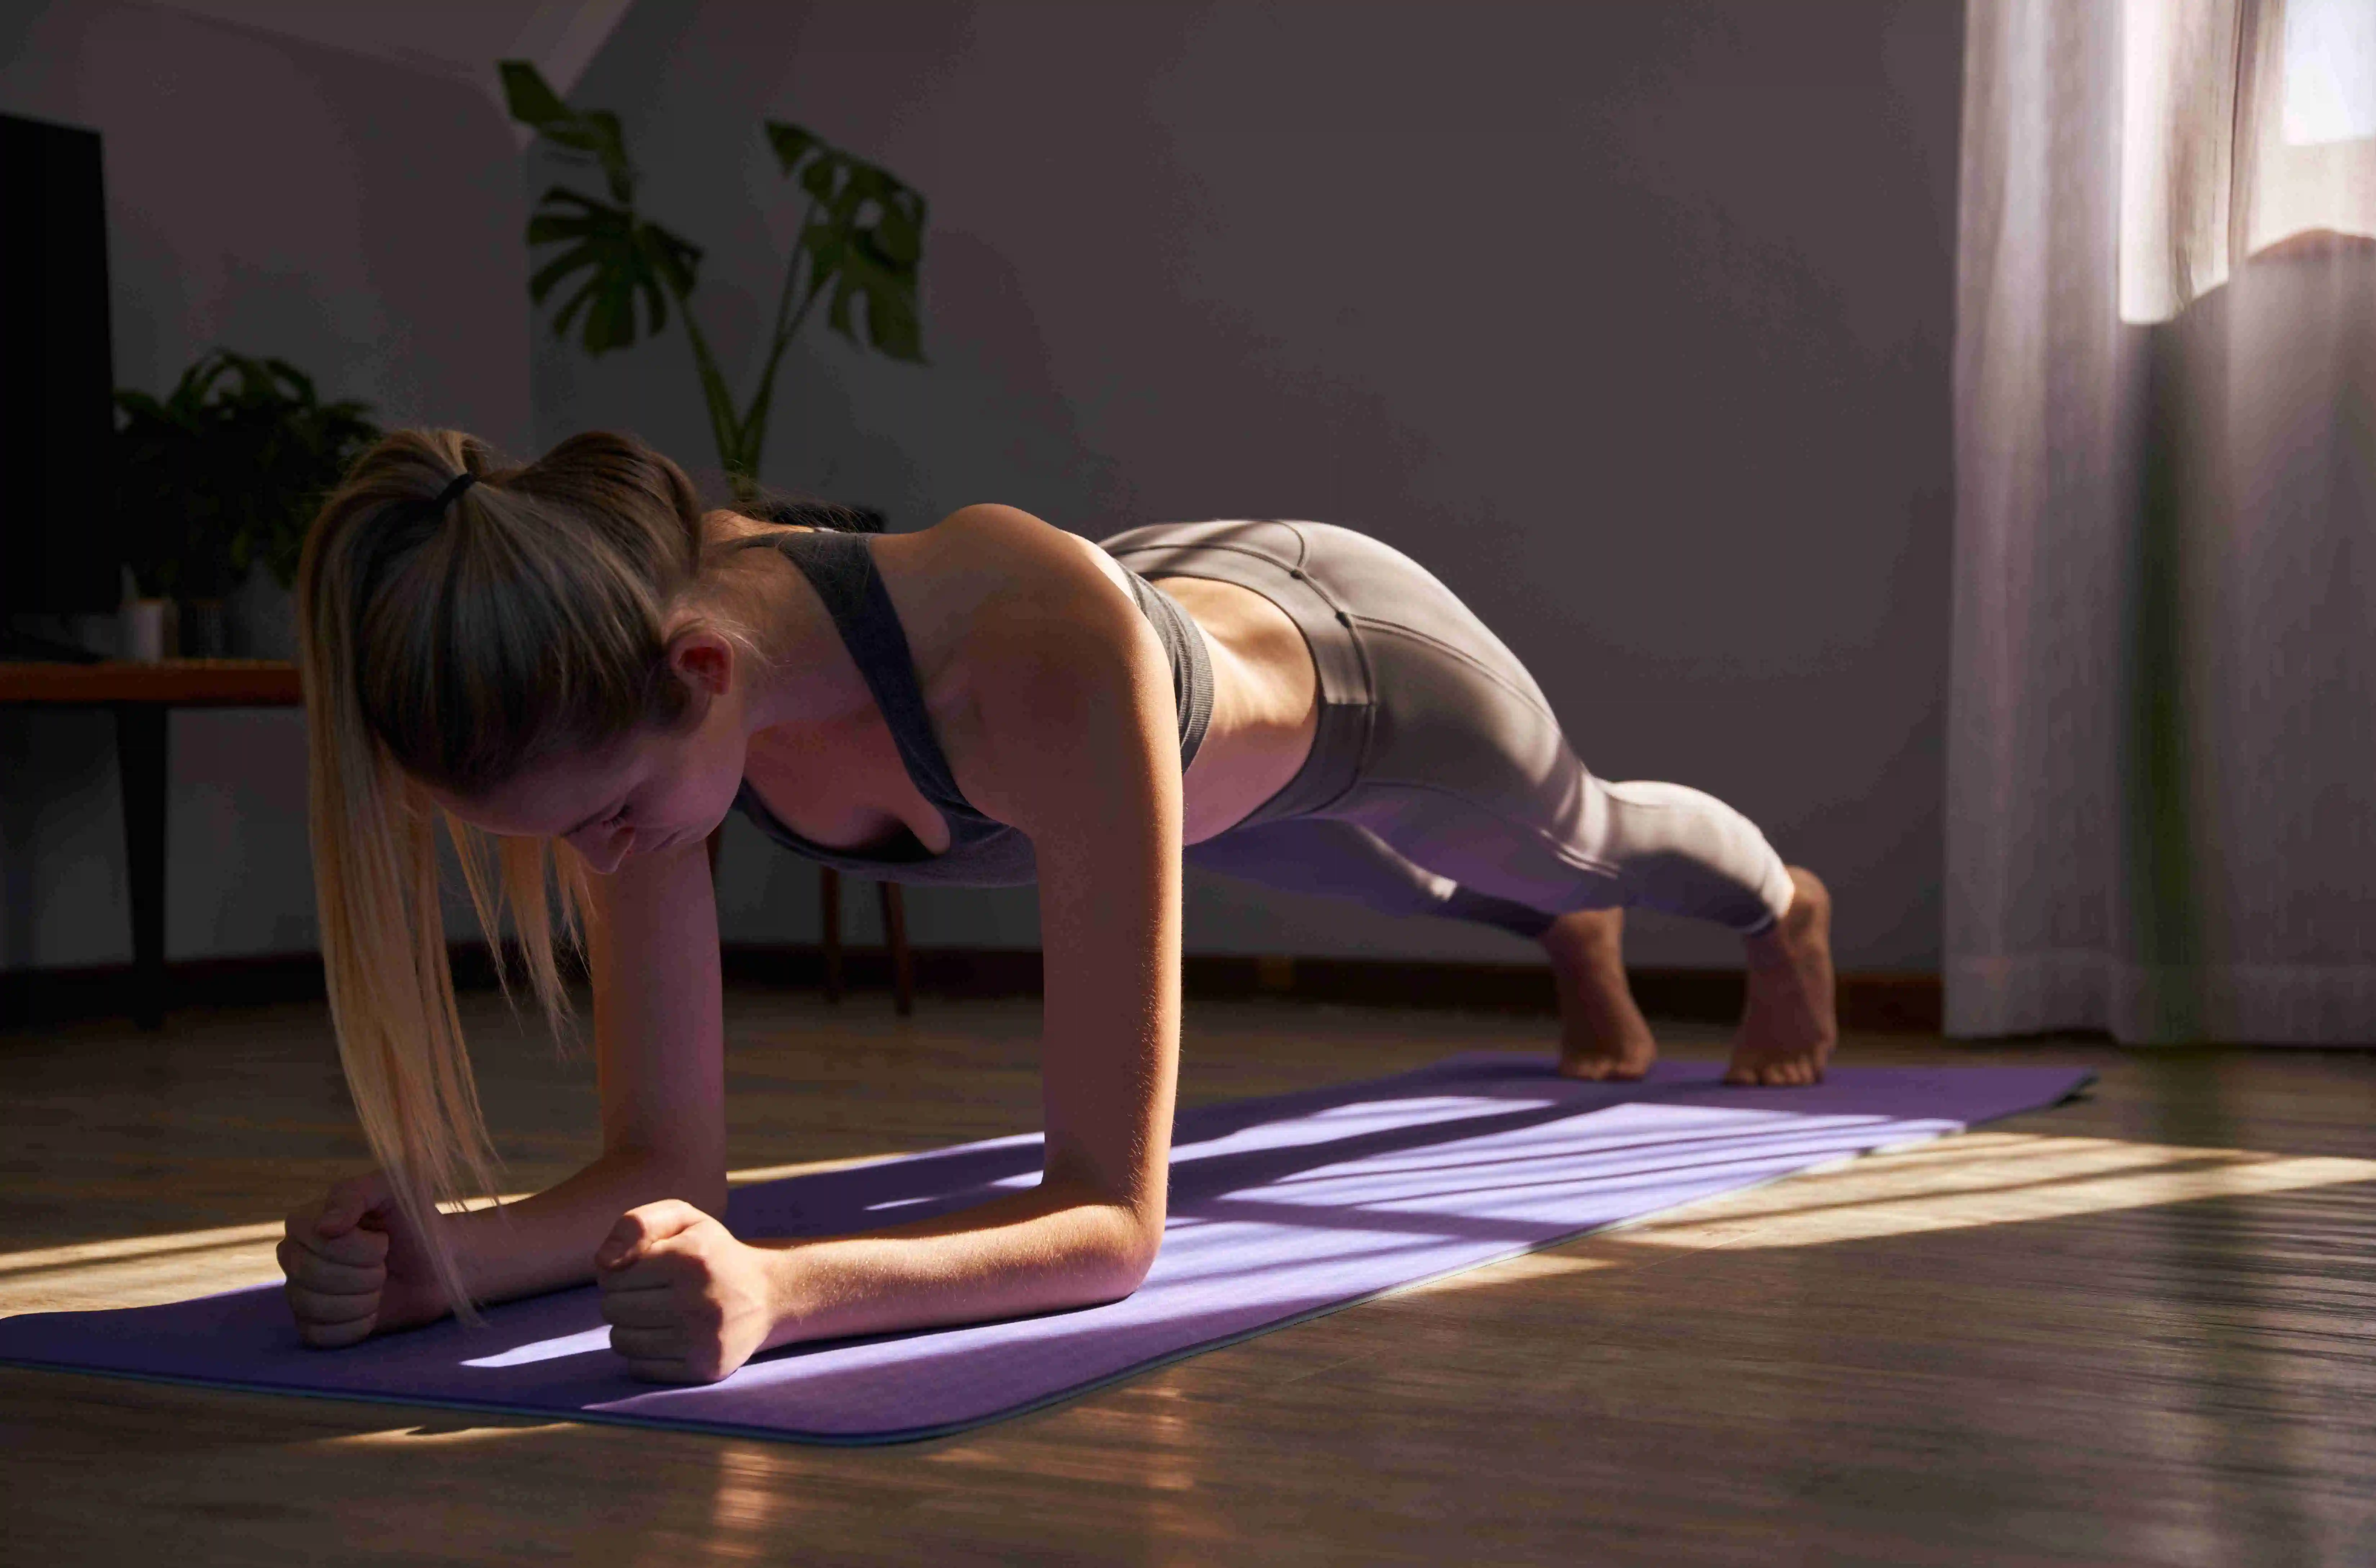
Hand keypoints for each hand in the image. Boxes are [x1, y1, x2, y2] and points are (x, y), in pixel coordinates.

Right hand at [277, 1171, 449, 1347]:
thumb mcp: (395, 1190)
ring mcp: (300, 1292)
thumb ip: (356, 1194)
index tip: (382, 1242)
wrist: (442, 1266)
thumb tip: (324, 1226)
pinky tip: (372, 1312)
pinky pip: (318, 1334)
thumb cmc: (417, 1223)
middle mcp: (296, 1256)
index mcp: (308, 1221)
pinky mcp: (313, 1325)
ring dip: (361, 1300)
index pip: (306, 1234)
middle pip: (307, 1272)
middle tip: (384, 1267)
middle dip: (360, 1273)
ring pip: (310, 1304)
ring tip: (379, 1287)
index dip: (349, 1245)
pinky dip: (355, 1326)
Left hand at [595, 1200, 778, 1383]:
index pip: (612, 1276)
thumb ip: (637, 1224)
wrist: (769, 1295)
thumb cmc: (713, 1253)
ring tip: (655, 1315)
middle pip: (613, 1309)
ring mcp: (703, 1338)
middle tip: (649, 1293)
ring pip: (622, 1341)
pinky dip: (644, 1354)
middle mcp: (699, 1299)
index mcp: (691, 1256)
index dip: (619, 1273)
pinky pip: (640, 1368)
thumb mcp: (683, 1219)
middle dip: (621, 1299)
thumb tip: (602, 1263)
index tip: (643, 1270)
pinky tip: (666, 1337)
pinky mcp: (705, 1368)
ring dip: (629, 1328)